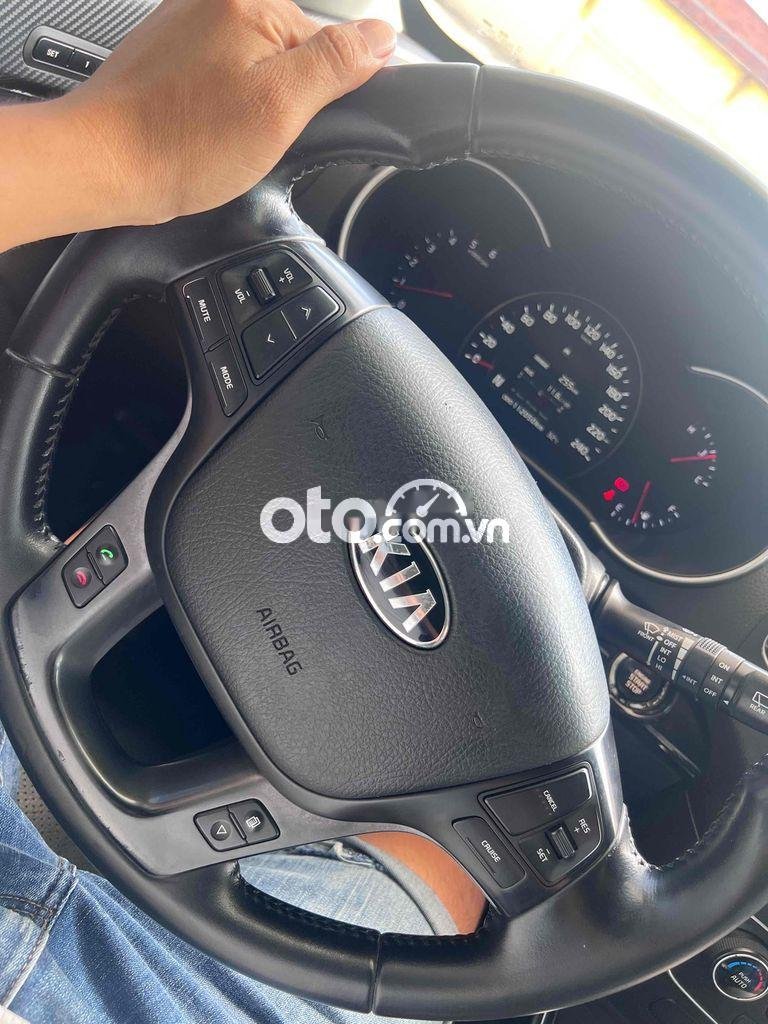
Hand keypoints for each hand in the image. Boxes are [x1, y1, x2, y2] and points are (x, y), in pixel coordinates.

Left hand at [0, 0, 394, 248]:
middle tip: (253, 137)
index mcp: (251, 2)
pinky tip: (203, 131)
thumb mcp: (280, 107)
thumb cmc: (182, 142)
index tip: (295, 126)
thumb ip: (336, 64)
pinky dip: (221, 107)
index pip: (329, 43)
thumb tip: (382, 36)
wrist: (105, 163)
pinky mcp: (168, 51)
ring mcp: (187, 22)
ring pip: (253, 68)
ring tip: (221, 137)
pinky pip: (220, 75)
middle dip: (285, 101)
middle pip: (289, 53)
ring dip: (251, 108)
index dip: (325, 96)